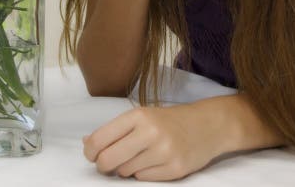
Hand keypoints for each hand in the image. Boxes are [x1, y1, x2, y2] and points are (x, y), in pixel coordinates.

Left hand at [82, 104, 222, 180]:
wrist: (207, 125)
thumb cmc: (170, 121)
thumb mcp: (142, 116)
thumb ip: (115, 130)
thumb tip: (87, 143)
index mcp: (138, 116)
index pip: (99, 139)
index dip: (90, 152)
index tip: (92, 154)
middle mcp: (150, 132)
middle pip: (108, 160)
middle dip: (103, 166)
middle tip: (108, 164)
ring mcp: (164, 152)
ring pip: (125, 172)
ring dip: (126, 168)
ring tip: (139, 157)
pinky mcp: (175, 169)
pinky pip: (143, 179)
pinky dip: (142, 174)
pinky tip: (153, 162)